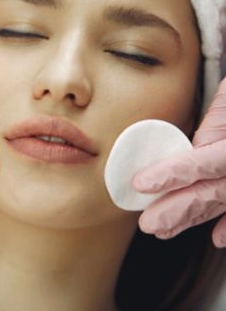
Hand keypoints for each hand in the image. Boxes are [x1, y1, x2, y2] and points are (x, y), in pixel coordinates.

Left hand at [132, 76, 225, 247]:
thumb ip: (216, 121)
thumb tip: (194, 146)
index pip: (199, 164)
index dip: (170, 175)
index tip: (141, 184)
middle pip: (209, 194)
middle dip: (176, 211)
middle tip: (149, 224)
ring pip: (221, 204)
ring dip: (193, 220)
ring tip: (165, 231)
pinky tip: (218, 238)